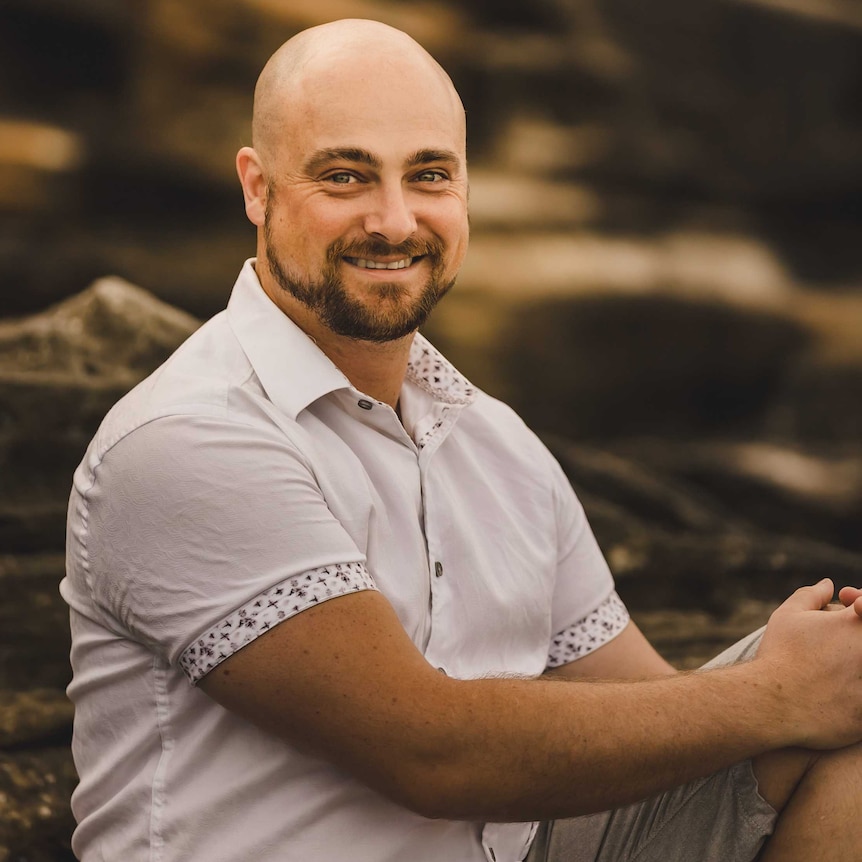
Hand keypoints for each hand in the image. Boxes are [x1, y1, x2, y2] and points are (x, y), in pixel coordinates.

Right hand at [756, 579, 861, 750]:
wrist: (772, 702)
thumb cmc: (779, 655)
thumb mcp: (788, 616)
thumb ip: (811, 596)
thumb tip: (827, 584)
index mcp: (856, 625)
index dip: (859, 604)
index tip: (850, 608)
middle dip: (854, 637)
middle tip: (835, 644)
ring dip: (853, 664)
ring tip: (830, 668)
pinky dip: (853, 689)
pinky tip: (836, 691)